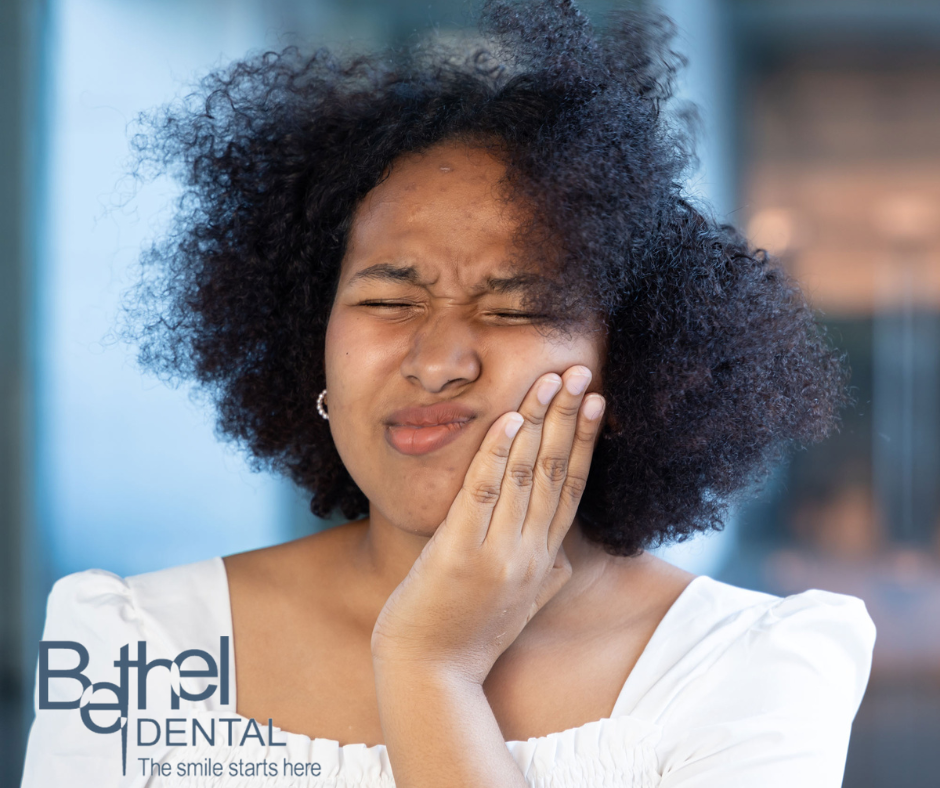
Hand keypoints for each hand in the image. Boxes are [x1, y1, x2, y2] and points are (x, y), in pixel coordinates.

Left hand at [370, 365, 605, 684]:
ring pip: (527, 474)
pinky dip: (497, 454)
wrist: (430, 676)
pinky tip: (508, 419)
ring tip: (551, 379)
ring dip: (539, 421)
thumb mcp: (519, 607)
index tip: (598, 402)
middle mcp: (529, 552)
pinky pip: (483, 494)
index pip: (573, 488)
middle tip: (582, 371)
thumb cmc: (469, 637)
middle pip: (558, 471)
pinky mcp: (460, 554)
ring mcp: (497, 553)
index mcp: (542, 558)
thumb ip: (546, 579)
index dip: (587, 441)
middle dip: (570, 417)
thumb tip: (566, 562)